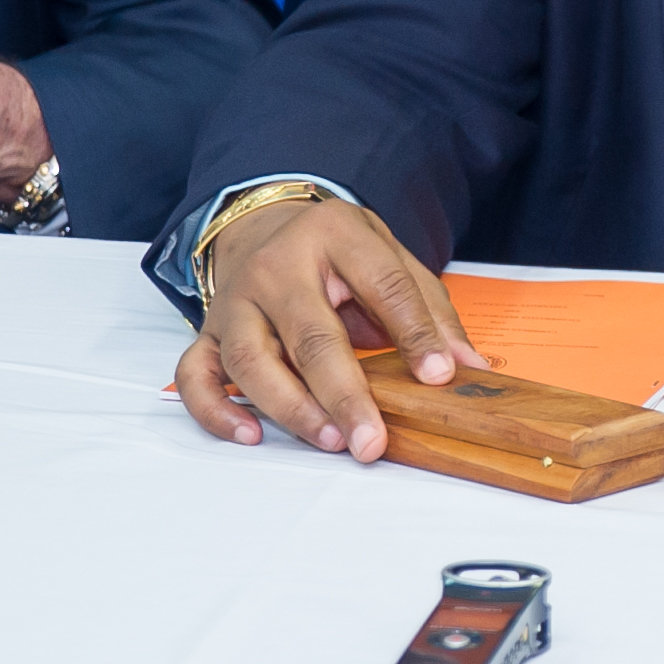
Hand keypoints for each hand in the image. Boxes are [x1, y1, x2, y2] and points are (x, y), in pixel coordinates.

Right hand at [171, 195, 484, 460]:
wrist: (264, 222)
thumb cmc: (334, 251)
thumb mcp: (390, 257)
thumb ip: (430, 311)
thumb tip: (468, 369)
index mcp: (335, 234)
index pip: (382, 284)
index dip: (414, 333)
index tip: (439, 376)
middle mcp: (278, 267)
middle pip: (311, 336)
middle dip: (345, 394)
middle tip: (372, 441)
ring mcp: (236, 301)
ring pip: (251, 360)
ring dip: (290, 407)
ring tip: (330, 439)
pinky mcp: (208, 331)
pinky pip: (196, 375)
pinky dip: (215, 410)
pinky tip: (249, 435)